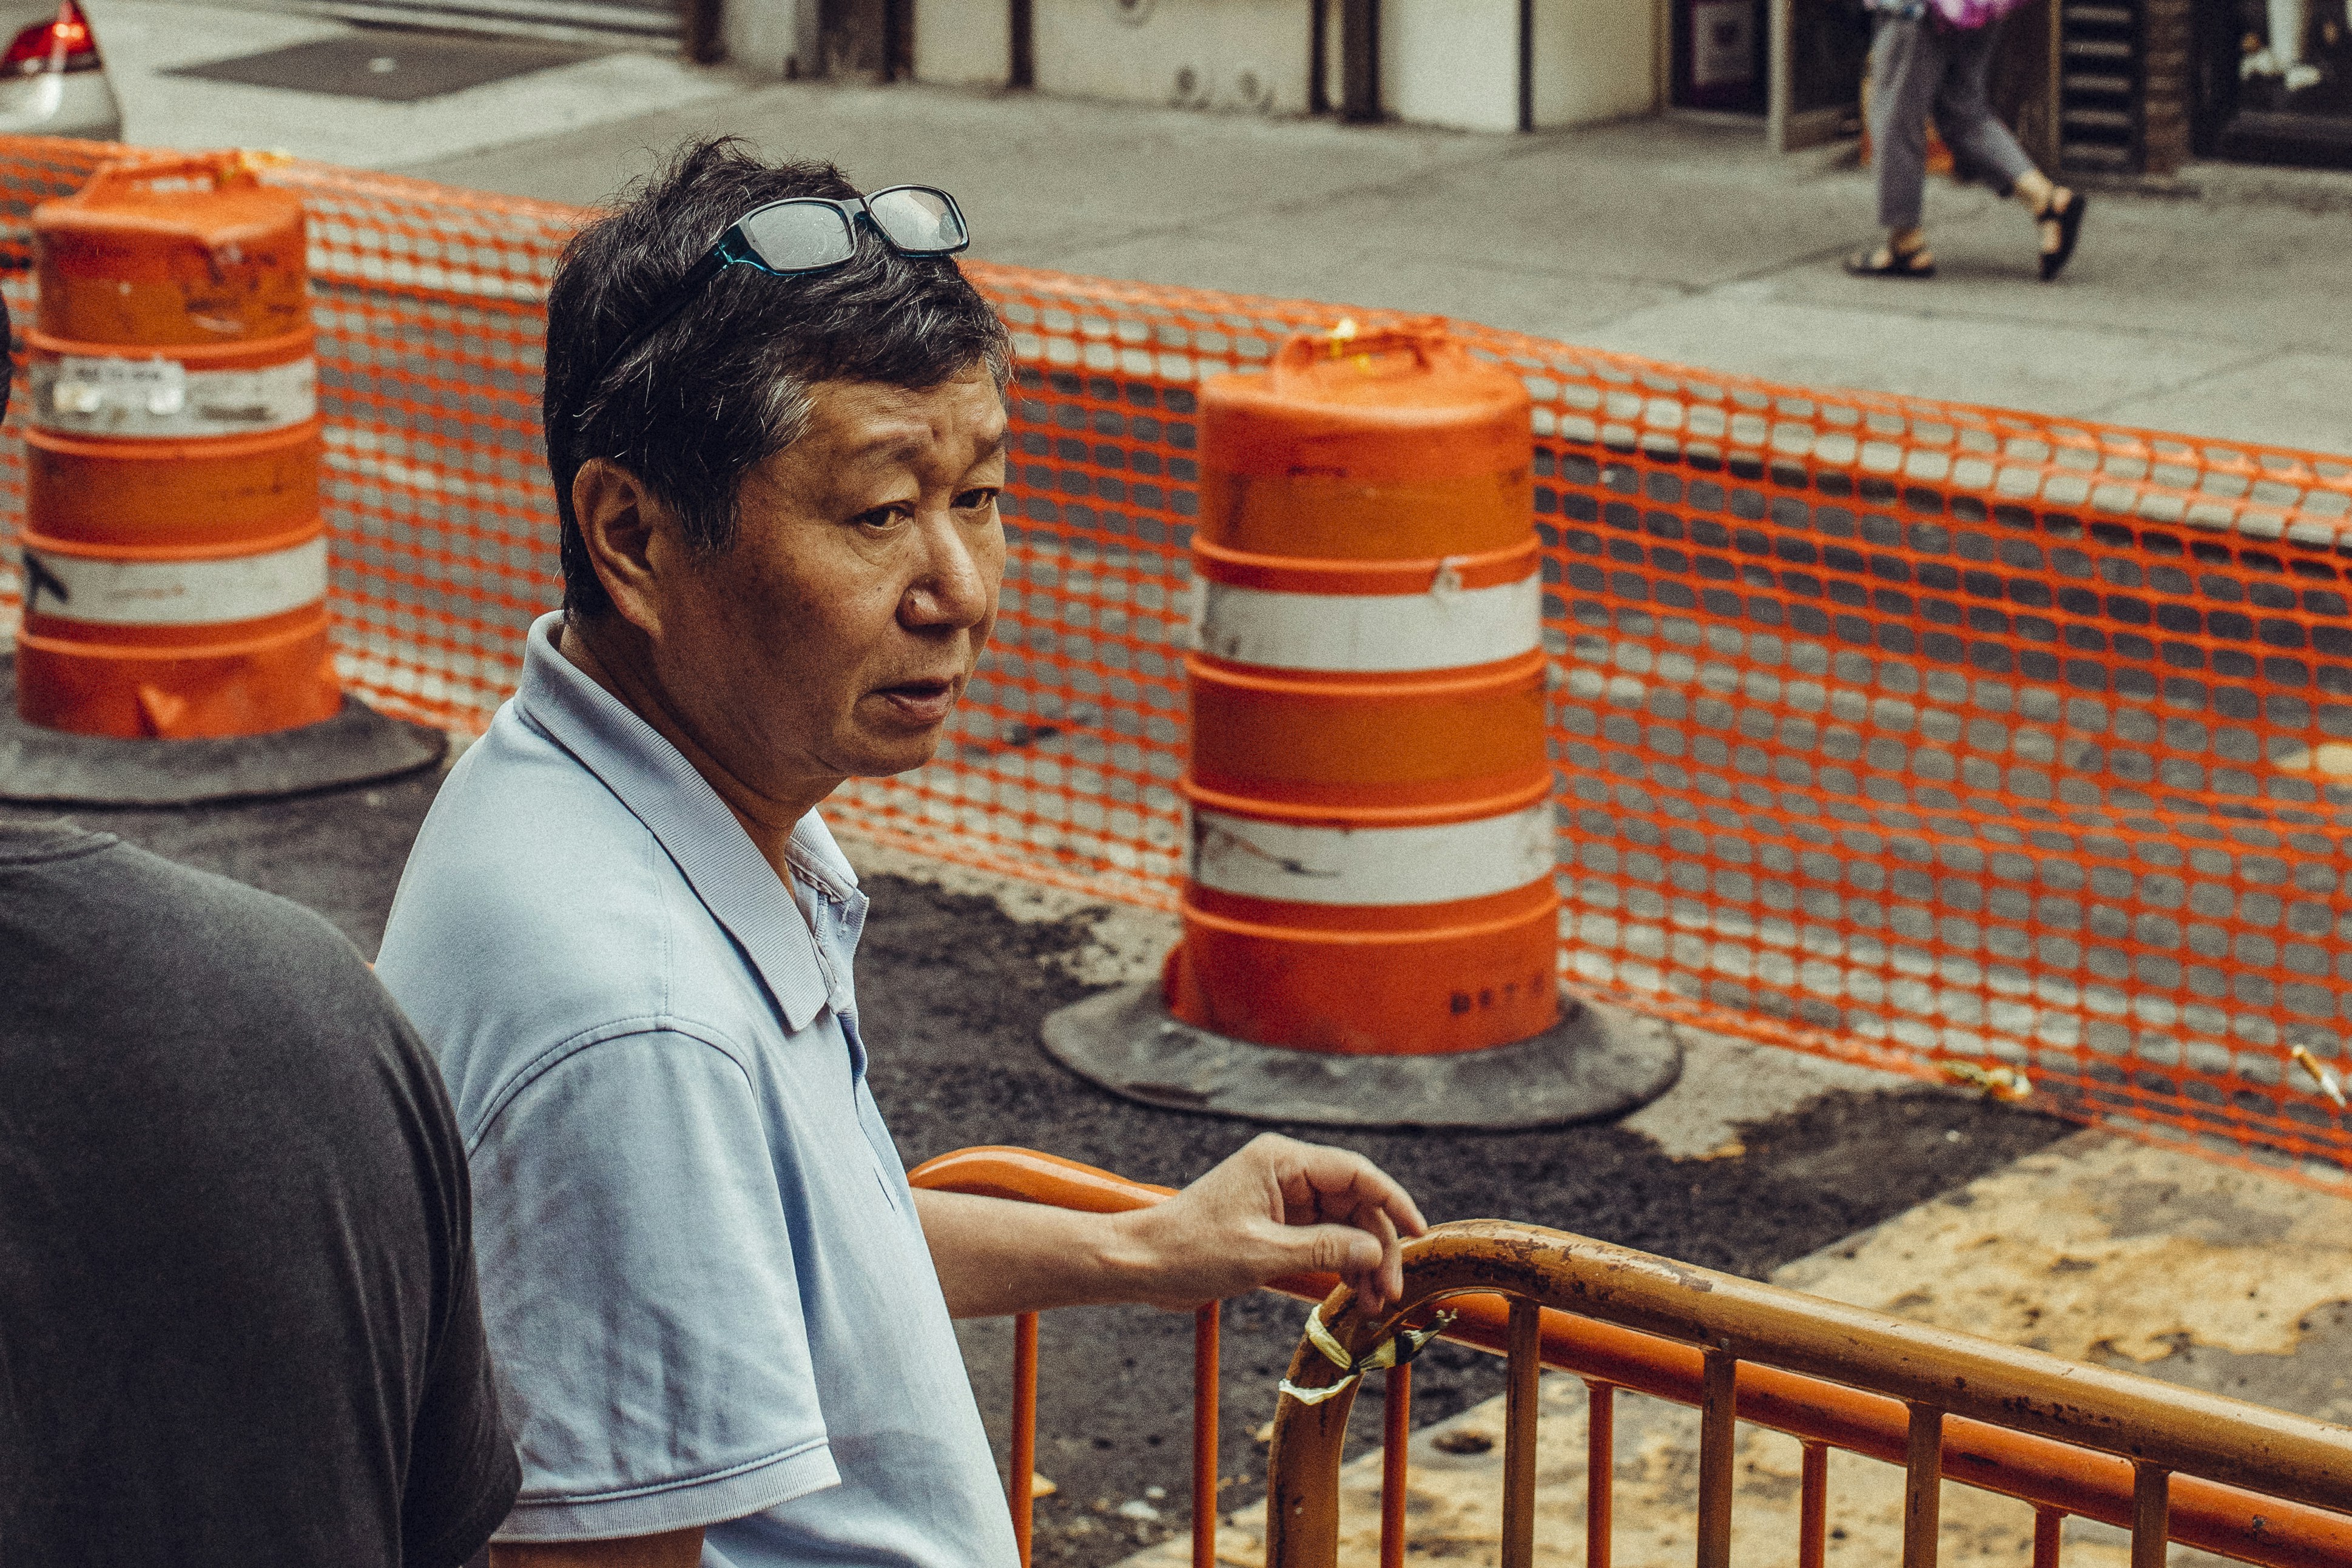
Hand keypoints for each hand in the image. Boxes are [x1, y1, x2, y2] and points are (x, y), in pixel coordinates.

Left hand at [1107, 1134, 1427, 1313]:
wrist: (1142, 1264)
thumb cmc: (1190, 1250)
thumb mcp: (1261, 1253)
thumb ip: (1323, 1248)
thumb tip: (1375, 1248)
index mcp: (1281, 1160)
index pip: (1355, 1173)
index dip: (1393, 1201)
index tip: (1420, 1233)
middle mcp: (1286, 1172)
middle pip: (1354, 1204)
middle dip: (1377, 1247)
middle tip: (1389, 1292)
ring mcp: (1282, 1198)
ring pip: (1343, 1225)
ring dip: (1362, 1262)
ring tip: (1372, 1304)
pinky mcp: (1277, 1224)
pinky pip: (1323, 1240)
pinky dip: (1340, 1265)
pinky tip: (1352, 1294)